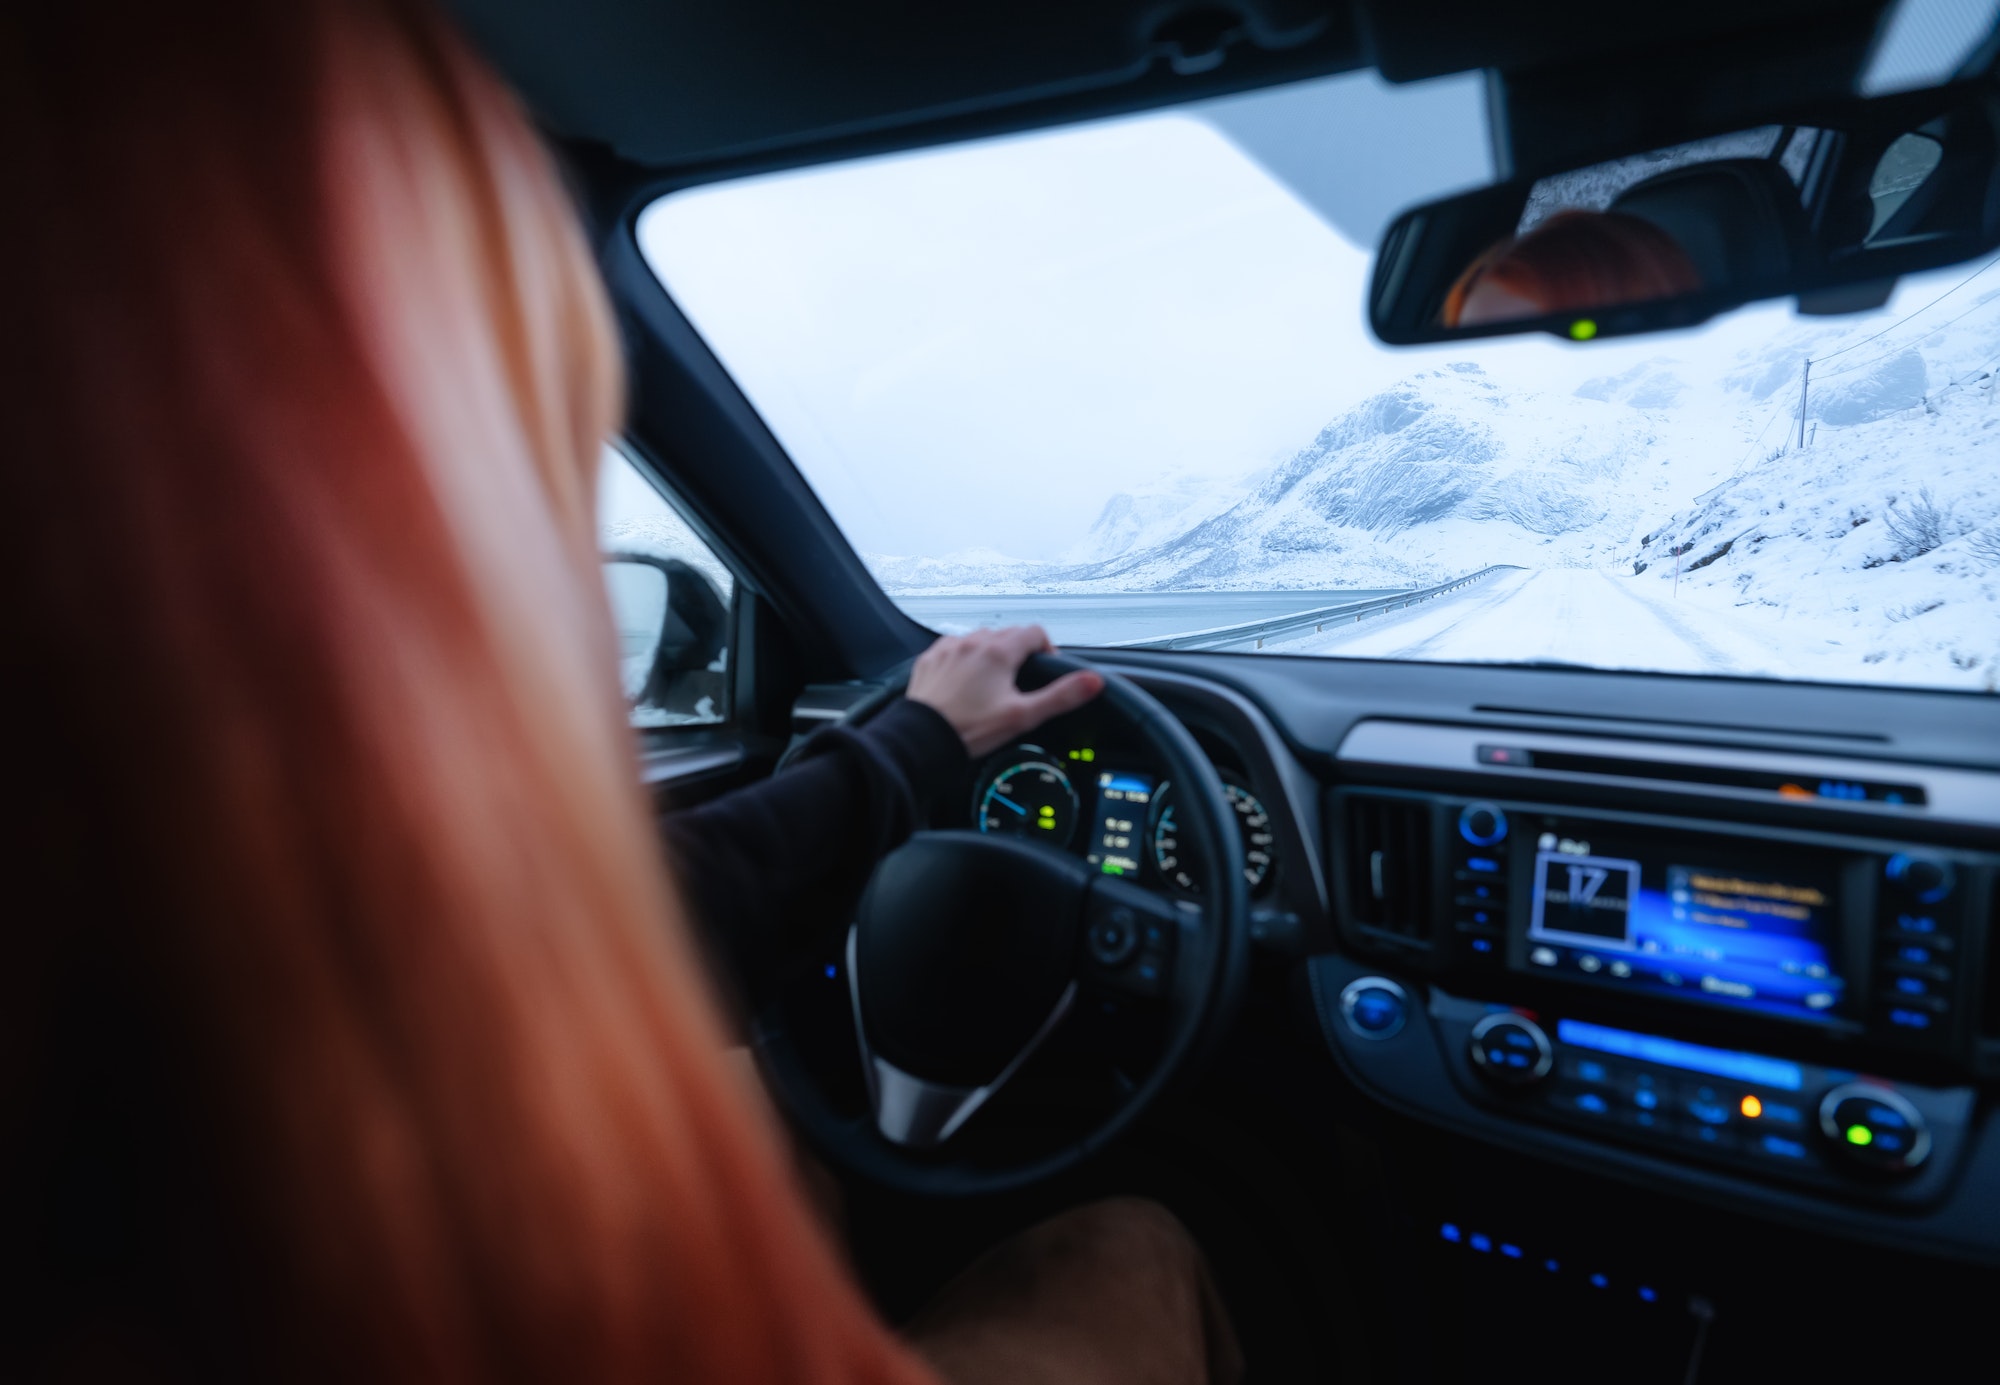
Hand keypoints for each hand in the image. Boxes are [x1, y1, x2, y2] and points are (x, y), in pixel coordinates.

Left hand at [906, 626, 1104, 758]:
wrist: (922, 739)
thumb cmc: (971, 730)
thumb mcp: (1023, 716)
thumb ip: (1061, 696)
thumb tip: (1094, 681)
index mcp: (999, 651)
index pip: (1035, 632)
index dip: (1046, 648)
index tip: (1044, 667)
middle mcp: (973, 641)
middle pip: (1007, 634)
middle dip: (1019, 651)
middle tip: (1019, 680)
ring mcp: (949, 647)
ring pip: (980, 638)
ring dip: (991, 651)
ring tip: (992, 681)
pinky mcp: (930, 658)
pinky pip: (954, 647)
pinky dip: (964, 657)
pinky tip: (964, 681)